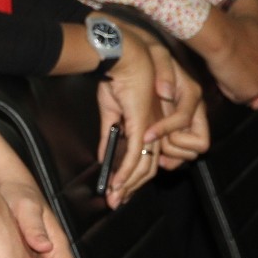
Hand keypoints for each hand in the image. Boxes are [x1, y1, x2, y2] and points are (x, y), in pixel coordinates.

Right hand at [91, 20, 204, 202]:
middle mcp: (154, 130)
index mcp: (150, 126)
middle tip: (116, 200)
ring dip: (127, 185)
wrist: (121, 57)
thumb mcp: (111, 111)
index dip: (135, 177)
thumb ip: (108, 135)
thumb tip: (102, 156)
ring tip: (114, 197)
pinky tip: (116, 184)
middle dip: (131, 188)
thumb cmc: (117, 78)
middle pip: (148, 168)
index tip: (120, 190)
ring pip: (143, 167)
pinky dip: (125, 173)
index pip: (148, 158)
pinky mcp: (142, 125)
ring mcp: (150, 128)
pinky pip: (135, 156)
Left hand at [141, 34, 209, 166]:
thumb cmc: (150, 56)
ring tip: (153, 151)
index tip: (146, 134)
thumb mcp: (157, 55)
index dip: (167, 129)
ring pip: (190, 152)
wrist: (140, 59)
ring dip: (173, 155)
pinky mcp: (178, 130)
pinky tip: (155, 156)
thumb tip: (166, 93)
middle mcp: (194, 111)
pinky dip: (170, 159)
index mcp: (192, 94)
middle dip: (174, 146)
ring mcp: (187, 123)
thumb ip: (164, 70)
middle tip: (153, 144)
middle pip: (197, 144)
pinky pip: (181, 153)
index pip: (185, 119)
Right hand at [192, 1, 257, 108]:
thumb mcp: (256, 21)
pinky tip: (221, 79)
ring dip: (240, 89)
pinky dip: (229, 91)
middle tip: (243, 92)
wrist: (221, 37)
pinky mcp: (251, 93)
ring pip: (252, 94)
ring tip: (225, 76)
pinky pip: (238, 98)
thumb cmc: (235, 27)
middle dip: (256, 90)